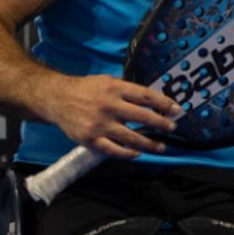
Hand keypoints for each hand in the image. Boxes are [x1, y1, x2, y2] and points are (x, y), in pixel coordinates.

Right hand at [45, 75, 180, 158]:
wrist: (56, 98)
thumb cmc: (86, 89)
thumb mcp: (107, 82)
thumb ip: (128, 91)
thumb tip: (153, 100)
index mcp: (115, 88)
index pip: (146, 96)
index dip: (164, 103)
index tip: (177, 109)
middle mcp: (109, 106)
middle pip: (143, 116)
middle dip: (162, 124)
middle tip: (172, 127)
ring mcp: (100, 124)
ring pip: (131, 137)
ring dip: (150, 143)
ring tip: (161, 146)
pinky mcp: (91, 139)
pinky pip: (114, 150)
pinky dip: (128, 153)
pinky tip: (137, 153)